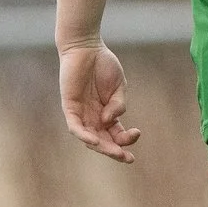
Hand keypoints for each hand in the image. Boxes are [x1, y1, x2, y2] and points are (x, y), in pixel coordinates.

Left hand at [60, 43, 141, 161]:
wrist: (86, 47)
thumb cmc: (103, 65)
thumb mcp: (119, 86)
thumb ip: (118, 104)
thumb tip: (110, 120)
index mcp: (107, 113)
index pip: (115, 133)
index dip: (126, 139)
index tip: (137, 133)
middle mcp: (93, 117)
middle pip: (103, 140)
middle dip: (115, 151)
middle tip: (127, 158)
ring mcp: (81, 113)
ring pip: (90, 138)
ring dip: (103, 147)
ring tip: (116, 152)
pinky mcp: (70, 107)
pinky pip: (75, 127)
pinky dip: (84, 135)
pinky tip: (94, 141)